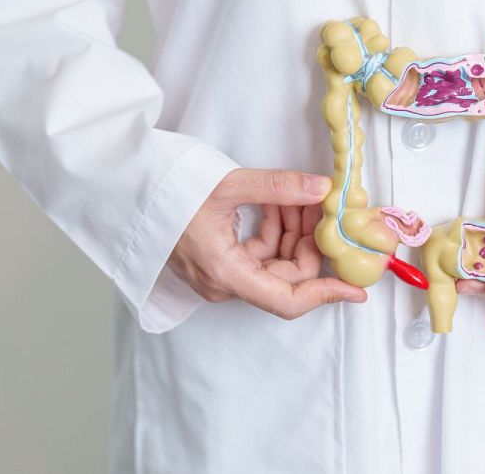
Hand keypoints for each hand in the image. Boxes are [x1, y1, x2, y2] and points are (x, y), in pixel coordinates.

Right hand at [170, 168, 367, 318]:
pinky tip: (279, 200)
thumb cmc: (167, 190)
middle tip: (323, 206)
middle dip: (309, 241)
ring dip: (293, 230)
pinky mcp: (217, 259)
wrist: (129, 188)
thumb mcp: (227, 185)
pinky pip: (258, 252)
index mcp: (225, 273)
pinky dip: (274, 227)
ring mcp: (219, 273)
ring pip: (274, 262)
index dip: (325, 294)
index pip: (286, 300)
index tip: (355, 287)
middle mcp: (223, 282)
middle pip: (285, 277)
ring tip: (298, 195)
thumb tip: (321, 188)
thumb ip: (278, 187)